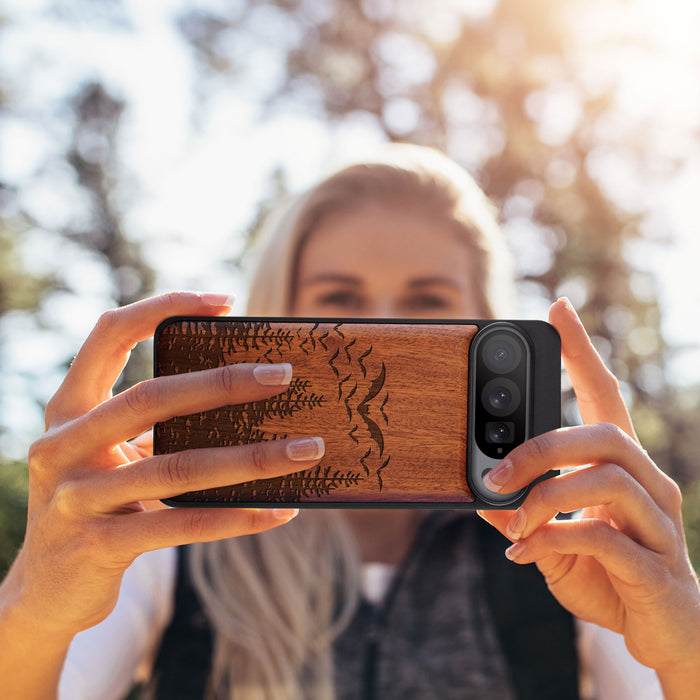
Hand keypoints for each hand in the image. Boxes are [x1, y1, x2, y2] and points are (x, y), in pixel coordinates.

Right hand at [3, 292, 324, 639]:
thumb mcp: (111, 455)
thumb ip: (154, 426)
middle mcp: (62, 445)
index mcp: (68, 409)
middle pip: (151, 398)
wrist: (46, 590)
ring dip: (252, 458)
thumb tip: (247, 397)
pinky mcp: (99, 546)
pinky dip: (237, 517)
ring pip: (178, 467)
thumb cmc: (98, 503)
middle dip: (223, 383)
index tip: (225, 301)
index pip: (109, 335)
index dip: (163, 307)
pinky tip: (280, 511)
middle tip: (283, 375)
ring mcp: (76, 498)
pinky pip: (182, 525)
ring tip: (306, 450)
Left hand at [478, 298, 699, 690]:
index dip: (582, 352)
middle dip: (541, 447)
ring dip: (545, 497)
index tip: (557, 309)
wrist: (664, 634)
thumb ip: (523, 515)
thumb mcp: (554, 540)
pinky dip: (553, 540)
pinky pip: (604, 538)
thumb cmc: (609, 576)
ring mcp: (659, 524)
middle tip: (495, 472)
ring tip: (512, 522)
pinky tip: (524, 554)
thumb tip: (481, 496)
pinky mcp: (656, 566)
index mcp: (622, 468)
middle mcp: (650, 484)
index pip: (605, 395)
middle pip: (604, 435)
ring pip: (606, 479)